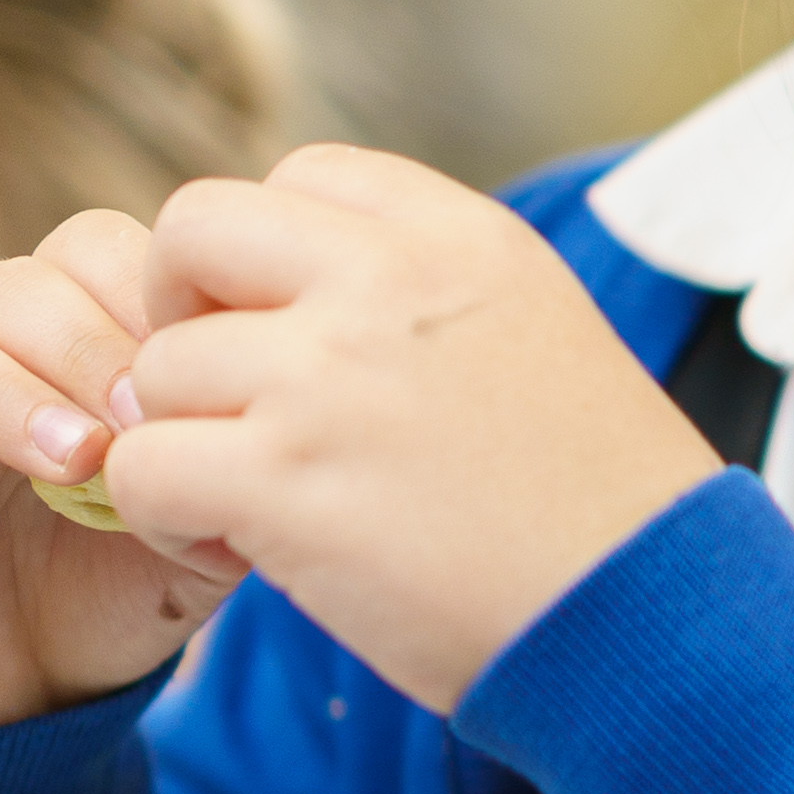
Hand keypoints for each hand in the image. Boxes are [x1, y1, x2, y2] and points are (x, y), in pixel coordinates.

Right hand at [0, 211, 246, 732]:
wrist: (24, 695)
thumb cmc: (115, 584)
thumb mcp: (197, 527)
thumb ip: (230, 464)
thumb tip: (275, 411)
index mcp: (61, 338)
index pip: (91, 253)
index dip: (148, 292)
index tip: (210, 363)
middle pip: (7, 290)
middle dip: (83, 345)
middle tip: (144, 419)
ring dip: (1, 399)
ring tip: (76, 465)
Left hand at [106, 147, 721, 715]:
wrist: (650, 616)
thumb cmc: (601, 504)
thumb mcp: (541, 335)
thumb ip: (427, 296)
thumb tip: (305, 304)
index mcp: (463, 240)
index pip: (304, 177)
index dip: (270, 257)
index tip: (300, 334)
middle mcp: (390, 285)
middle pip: (195, 228)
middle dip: (181, 309)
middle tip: (225, 395)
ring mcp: (329, 379)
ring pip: (158, 365)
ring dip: (177, 432)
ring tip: (240, 498)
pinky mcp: (285, 482)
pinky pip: (143, 467)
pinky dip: (160, 512)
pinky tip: (225, 544)